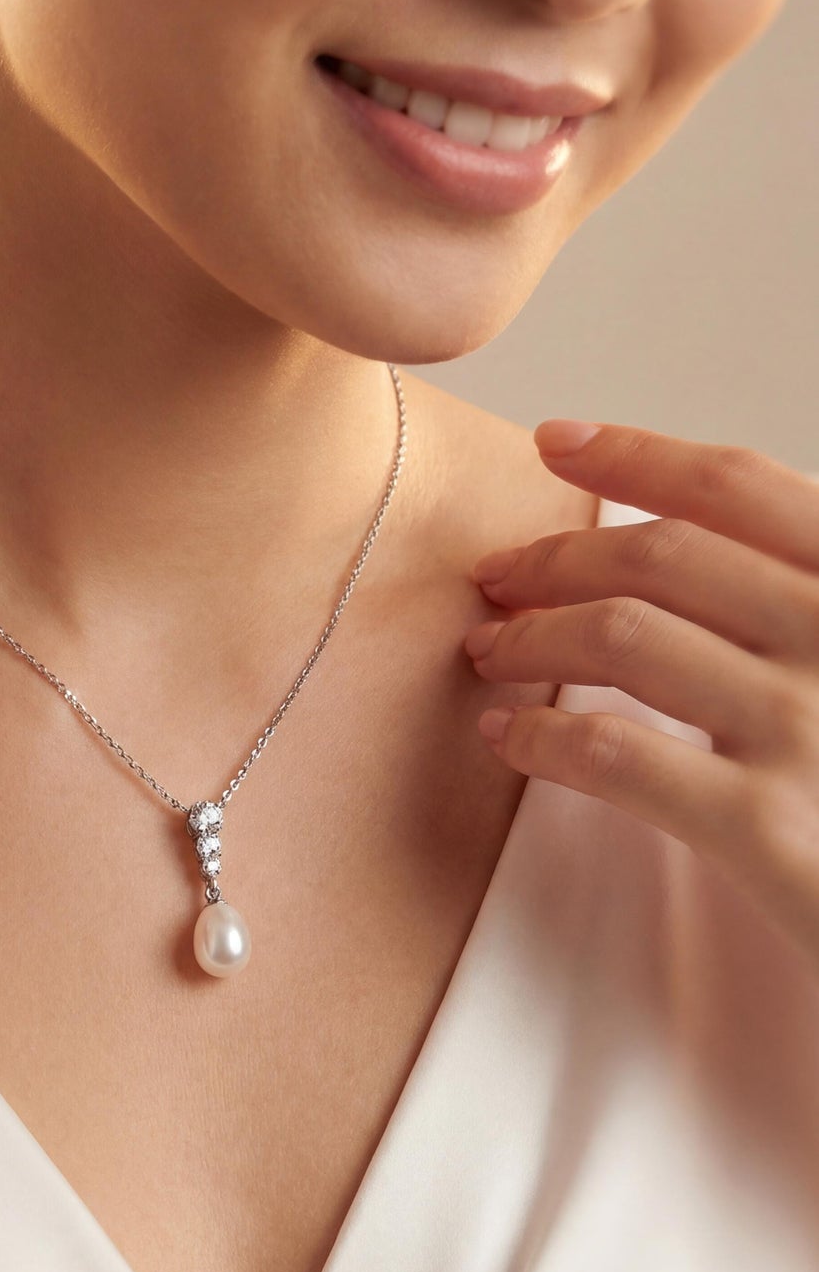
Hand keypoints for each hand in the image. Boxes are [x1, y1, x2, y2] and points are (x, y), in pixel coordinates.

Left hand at [463, 419, 818, 965]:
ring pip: (623, 639)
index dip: (636, 454)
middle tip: (493, 579)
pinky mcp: (773, 830)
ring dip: (530, 636)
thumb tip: (671, 549)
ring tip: (485, 652)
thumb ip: (798, 604)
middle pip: (662, 557)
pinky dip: (540, 734)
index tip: (554, 441)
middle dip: (554, 558)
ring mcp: (815, 730)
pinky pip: (617, 755)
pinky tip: (503, 734)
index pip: (742, 486)